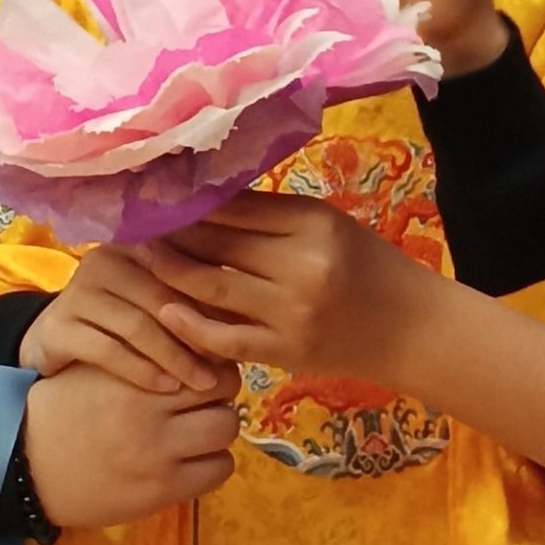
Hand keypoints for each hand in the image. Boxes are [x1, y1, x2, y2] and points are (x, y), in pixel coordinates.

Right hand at [21, 359, 239, 529]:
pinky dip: (212, 463)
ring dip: (218, 427)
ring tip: (198, 430)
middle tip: (204, 398)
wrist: (27, 464)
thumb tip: (198, 338)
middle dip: (219, 390)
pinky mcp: (161, 490)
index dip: (208, 357)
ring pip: (227, 427)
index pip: (201, 350)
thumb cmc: (65, 407)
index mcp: (131, 369)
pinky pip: (219, 470)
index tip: (199, 367)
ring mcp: (157, 451)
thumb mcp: (98, 365)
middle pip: (223, 385)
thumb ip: (142, 350)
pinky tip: (192, 460)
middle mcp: (148, 407)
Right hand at [24, 245, 229, 394]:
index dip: (211, 302)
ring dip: (174, 357)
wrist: (57, 347)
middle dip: (196, 335)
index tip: (239, 334)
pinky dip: (141, 370)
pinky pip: (107, 349)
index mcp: (134, 244)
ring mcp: (77, 292)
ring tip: (202, 384)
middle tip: (226, 369)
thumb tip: (249, 312)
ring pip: (136, 325)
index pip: (180, 267)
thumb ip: (193, 299)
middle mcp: (103, 259)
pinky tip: (165, 388)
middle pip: (160, 297)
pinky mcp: (58, 326)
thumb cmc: (122, 325)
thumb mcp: (158, 306)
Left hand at [145, 192, 430, 388]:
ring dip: (170, 270)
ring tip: (143, 256)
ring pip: (211, 286)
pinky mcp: (284, 352)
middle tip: (136, 221)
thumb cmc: (367, 266)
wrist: (409, 328)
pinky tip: (165, 310)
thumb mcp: (328, 226)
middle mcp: (301, 266)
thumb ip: (273, 215)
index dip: (191, 200)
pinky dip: (190, 324)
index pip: (235, 207)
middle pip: (218, 243)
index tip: (157, 192)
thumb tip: (207, 196)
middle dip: (172, 232)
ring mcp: (290, 313)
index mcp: (313, 224)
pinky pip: (224, 338)